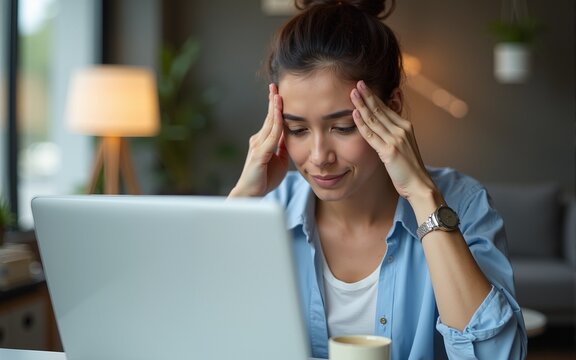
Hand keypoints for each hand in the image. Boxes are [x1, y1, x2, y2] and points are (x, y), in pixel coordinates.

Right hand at [229, 84, 288, 196]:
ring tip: (277, 93)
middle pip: (268, 117)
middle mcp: (258, 140)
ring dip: (274, 108)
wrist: (250, 195)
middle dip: (272, 101)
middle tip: (275, 85)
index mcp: (263, 142)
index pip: (271, 121)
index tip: (279, 93)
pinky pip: (271, 136)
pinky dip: (275, 123)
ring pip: (269, 123)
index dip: (276, 107)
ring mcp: (257, 146)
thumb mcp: (279, 160)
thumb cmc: (263, 179)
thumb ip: (282, 147)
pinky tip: (278, 113)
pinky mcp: (259, 153)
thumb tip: (290, 135)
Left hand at [349, 80, 435, 200]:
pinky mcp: (389, 151)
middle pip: (380, 109)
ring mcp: (396, 139)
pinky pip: (372, 135)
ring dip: (362, 105)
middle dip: (368, 95)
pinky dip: (362, 123)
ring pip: (375, 119)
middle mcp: (401, 130)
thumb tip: (384, 126)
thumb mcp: (404, 146)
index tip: (364, 87)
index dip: (375, 97)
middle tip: (357, 83)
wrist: (419, 185)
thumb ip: (394, 134)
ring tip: (353, 93)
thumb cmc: (409, 169)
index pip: (387, 108)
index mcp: (405, 127)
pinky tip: (355, 113)